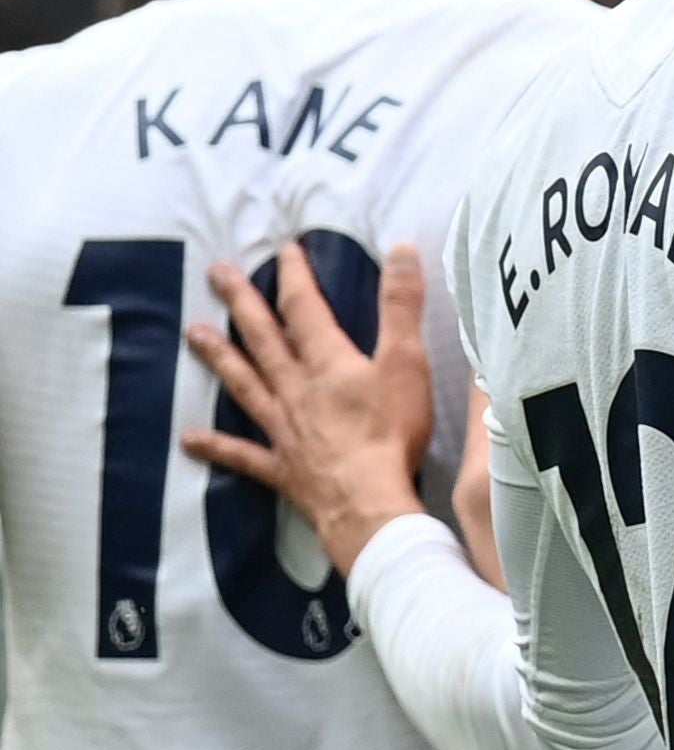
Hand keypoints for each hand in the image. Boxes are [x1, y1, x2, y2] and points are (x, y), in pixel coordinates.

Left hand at [182, 241, 434, 571]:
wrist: (366, 501)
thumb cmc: (390, 431)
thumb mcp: (406, 361)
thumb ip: (401, 305)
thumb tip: (400, 249)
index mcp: (326, 362)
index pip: (304, 308)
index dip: (294, 275)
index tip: (284, 248)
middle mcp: (295, 388)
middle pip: (263, 338)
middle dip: (242, 303)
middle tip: (216, 273)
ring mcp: (282, 428)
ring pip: (244, 384)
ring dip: (219, 357)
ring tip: (194, 333)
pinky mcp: (280, 465)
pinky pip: (241, 453)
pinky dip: (215, 445)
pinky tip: (190, 438)